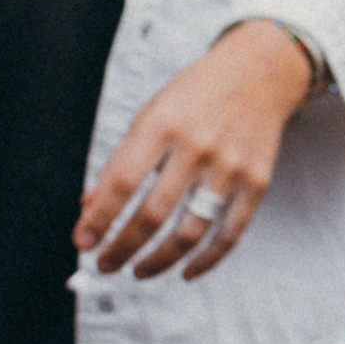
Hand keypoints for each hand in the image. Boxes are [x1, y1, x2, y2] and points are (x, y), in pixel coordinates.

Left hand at [74, 20, 313, 279]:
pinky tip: (186, 272)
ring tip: (138, 271)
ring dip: (158, 261)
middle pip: (152, 214)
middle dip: (122, 248)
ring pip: (190, 231)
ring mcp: (230, 166)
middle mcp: (196, 147)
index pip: (122, 182)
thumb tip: (89, 207)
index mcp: (161, 125)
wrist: (261, 72)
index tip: (83, 243)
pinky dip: (207, 260)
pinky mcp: (257, 181)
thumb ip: (122, 160)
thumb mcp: (151, 113)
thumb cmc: (196, 95)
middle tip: (105, 265)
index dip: (99, 218)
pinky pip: (231, 232)